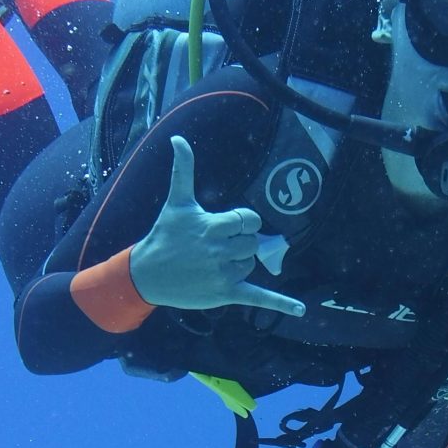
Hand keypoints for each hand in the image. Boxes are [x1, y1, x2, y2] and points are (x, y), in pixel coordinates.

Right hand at [129, 138, 306, 316]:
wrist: (146, 274)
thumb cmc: (164, 235)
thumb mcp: (177, 202)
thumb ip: (183, 170)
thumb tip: (178, 138)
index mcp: (212, 226)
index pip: (248, 220)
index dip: (244, 222)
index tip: (229, 226)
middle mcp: (219, 250)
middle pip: (252, 242)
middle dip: (240, 243)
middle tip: (218, 246)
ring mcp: (223, 273)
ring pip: (250, 264)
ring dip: (239, 263)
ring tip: (215, 263)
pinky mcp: (225, 293)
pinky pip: (258, 297)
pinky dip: (281, 303)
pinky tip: (300, 310)